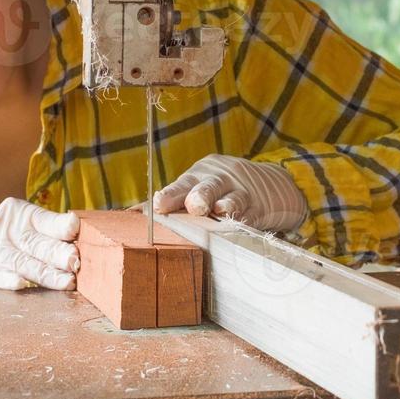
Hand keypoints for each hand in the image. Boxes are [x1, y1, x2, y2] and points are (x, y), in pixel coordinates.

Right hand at [0, 197, 81, 290]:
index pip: (45, 220)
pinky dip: (5, 280)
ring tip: (65, 282)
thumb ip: (55, 233)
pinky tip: (20, 283)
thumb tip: (90, 238)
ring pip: (20, 263)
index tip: (76, 229)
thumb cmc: (13, 240)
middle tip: (75, 261)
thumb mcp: (30, 228)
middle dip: (57, 254)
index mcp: (23, 215)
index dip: (61, 226)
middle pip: (35, 244)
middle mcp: (5, 229)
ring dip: (43, 274)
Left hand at [154, 154, 307, 232]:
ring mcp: (242, 192)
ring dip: (227, 205)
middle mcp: (220, 180)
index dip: (172, 194)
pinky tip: (243, 223)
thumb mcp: (196, 185)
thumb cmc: (218, 188)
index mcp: (198, 175)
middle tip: (195, 206)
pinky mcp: (259, 207)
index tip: (160, 204)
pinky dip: (246, 220)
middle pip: (210, 185)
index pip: (183, 184)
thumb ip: (170, 200)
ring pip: (234, 198)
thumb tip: (131, 213)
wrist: (269, 184)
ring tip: (222, 210)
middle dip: (201, 195)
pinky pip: (252, 214)